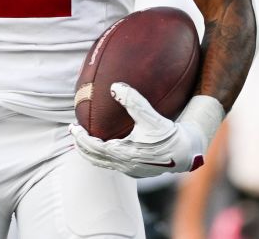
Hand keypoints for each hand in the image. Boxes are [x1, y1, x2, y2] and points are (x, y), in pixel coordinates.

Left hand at [69, 84, 223, 178]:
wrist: (185, 153)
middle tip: (73, 132)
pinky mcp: (136, 171)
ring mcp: (130, 170)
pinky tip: (103, 147)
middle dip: (81, 146)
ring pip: (102, 163)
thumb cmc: (168, 134)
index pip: (94, 148)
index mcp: (124, 153)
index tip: (73, 127)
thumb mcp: (151, 116)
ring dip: (90, 153)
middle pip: (94, 158)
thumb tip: (115, 86)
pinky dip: (102, 157)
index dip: (81, 138)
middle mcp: (124, 165)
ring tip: (83, 141)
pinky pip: (112, 165)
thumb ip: (133, 101)